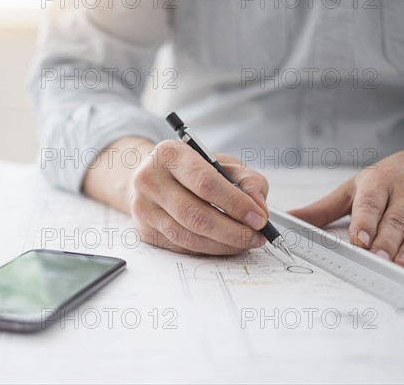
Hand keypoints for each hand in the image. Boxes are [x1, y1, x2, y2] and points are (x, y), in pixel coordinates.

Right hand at [129, 140, 268, 254]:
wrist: (152, 177)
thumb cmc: (190, 169)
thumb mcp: (221, 162)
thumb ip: (247, 180)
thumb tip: (259, 208)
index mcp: (170, 154)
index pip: (205, 183)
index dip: (235, 203)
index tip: (258, 218)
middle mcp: (150, 180)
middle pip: (196, 215)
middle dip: (233, 231)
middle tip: (256, 236)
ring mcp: (144, 208)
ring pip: (189, 237)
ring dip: (223, 245)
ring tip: (245, 242)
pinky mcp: (145, 231)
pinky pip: (182, 247)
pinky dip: (209, 249)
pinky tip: (224, 244)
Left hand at [290, 142, 403, 269]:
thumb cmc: (386, 178)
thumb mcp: (353, 188)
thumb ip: (323, 209)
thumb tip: (290, 219)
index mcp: (377, 183)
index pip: (370, 203)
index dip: (365, 221)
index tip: (360, 240)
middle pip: (395, 219)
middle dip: (387, 240)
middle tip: (379, 258)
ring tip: (403, 265)